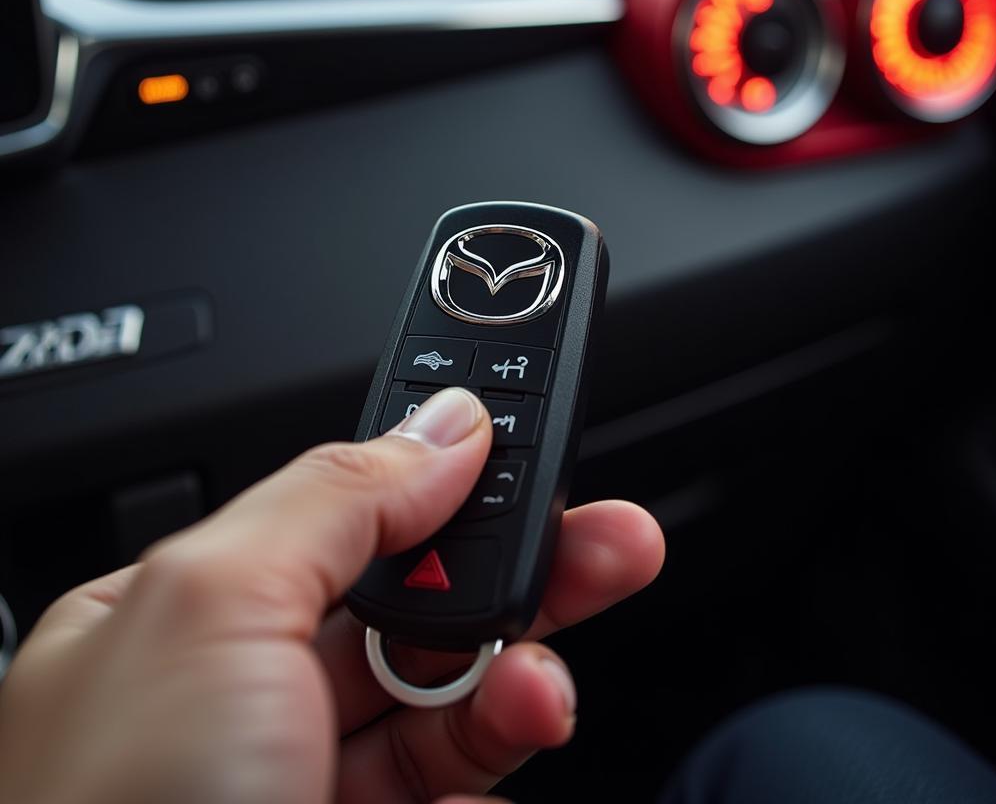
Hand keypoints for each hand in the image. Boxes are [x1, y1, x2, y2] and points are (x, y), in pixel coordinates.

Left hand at [0, 387, 663, 803]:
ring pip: (449, 694)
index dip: (444, 479)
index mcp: (187, 613)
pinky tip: (502, 760)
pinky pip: (457, 782)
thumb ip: (337, 497)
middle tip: (608, 541)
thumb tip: (444, 428)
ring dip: (520, 676)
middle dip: (521, 565)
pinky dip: (499, 762)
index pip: (346, 508)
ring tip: (543, 688)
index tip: (531, 454)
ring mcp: (303, 777)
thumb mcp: (213, 608)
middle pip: (418, 598)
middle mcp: (244, 694)